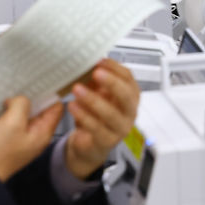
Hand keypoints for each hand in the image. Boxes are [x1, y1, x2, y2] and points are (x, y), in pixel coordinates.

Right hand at [0, 96, 63, 182]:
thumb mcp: (12, 121)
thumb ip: (22, 104)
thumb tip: (20, 100)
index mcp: (44, 132)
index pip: (57, 108)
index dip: (50, 95)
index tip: (39, 86)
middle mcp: (38, 136)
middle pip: (43, 111)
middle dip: (34, 100)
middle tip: (23, 90)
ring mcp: (25, 139)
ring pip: (29, 116)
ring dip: (22, 107)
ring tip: (12, 98)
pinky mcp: (14, 141)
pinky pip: (18, 122)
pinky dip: (14, 114)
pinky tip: (5, 109)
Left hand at [64, 59, 139, 179]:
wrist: (89, 144)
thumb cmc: (96, 115)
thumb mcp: (98, 93)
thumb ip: (96, 80)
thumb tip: (88, 62)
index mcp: (130, 95)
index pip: (128, 77)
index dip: (115, 68)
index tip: (99, 61)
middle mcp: (129, 111)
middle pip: (127, 95)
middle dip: (112, 82)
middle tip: (96, 73)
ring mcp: (120, 128)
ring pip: (111, 113)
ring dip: (93, 100)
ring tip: (77, 89)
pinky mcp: (107, 142)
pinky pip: (96, 128)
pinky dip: (84, 116)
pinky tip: (73, 106)